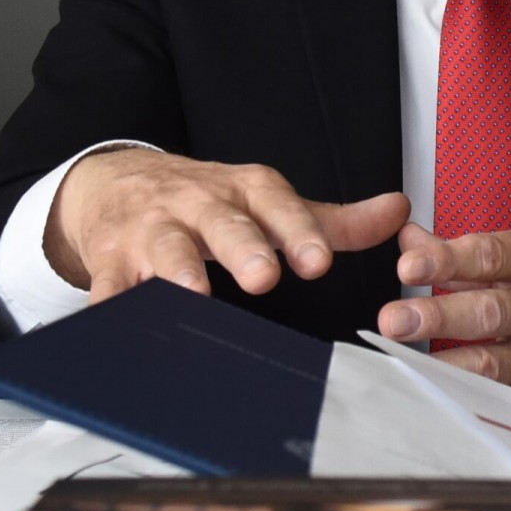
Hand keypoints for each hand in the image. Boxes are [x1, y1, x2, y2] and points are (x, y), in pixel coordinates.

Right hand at [44, 148, 409, 302]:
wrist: (116, 182)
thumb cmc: (204, 201)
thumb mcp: (266, 202)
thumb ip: (332, 220)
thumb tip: (400, 212)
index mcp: (243, 191)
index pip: (276, 204)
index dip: (298, 231)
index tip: (319, 260)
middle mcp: (198, 205)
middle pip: (222, 224)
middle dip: (243, 247)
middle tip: (263, 276)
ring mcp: (151, 230)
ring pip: (165, 250)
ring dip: (178, 273)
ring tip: (193, 296)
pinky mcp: (111, 259)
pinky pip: (110, 285)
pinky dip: (112, 308)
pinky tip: (119, 328)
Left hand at [377, 225, 510, 405]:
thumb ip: (473, 252)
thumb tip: (413, 241)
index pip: (491, 255)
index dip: (447, 259)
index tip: (409, 262)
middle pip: (491, 310)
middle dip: (438, 315)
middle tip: (394, 318)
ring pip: (497, 360)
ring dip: (446, 361)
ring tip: (407, 361)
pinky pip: (508, 395)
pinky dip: (472, 395)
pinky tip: (440, 394)